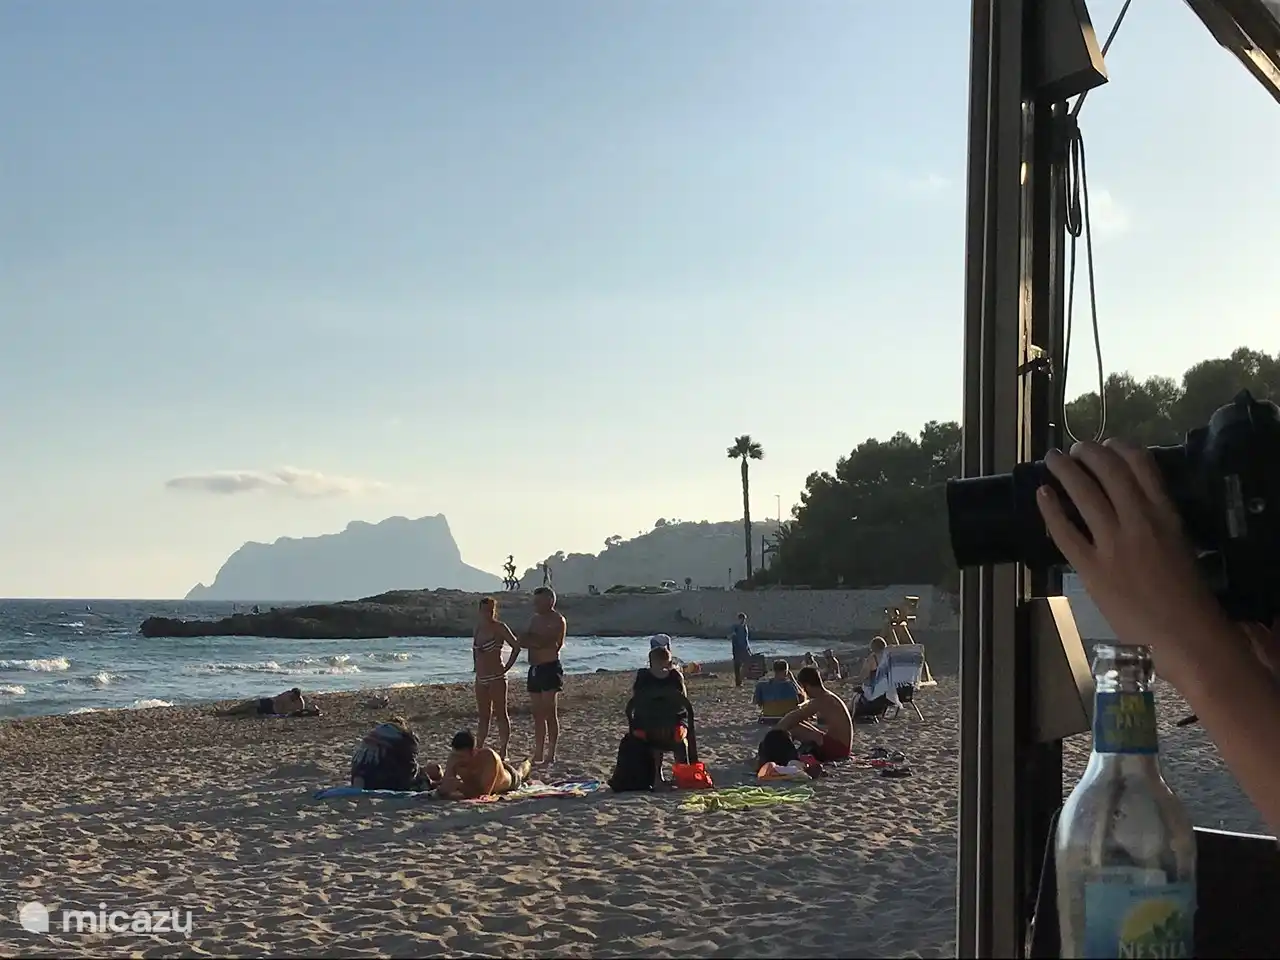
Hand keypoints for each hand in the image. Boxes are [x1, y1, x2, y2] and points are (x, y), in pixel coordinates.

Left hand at [1036, 439, 1230, 672]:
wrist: (1185, 636)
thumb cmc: (1188, 596)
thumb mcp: (1180, 544)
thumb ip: (1157, 520)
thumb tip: (1132, 503)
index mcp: (1165, 514)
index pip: (1142, 465)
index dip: (1121, 448)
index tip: (1108, 443)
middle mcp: (1138, 521)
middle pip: (1109, 471)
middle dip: (1088, 452)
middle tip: (1075, 448)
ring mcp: (1113, 544)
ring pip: (1083, 493)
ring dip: (1065, 470)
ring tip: (1053, 459)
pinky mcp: (1091, 568)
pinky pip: (1064, 531)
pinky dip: (1050, 509)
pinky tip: (1041, 494)